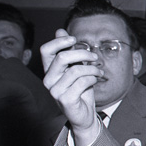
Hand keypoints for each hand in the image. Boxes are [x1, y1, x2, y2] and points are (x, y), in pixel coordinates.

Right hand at [41, 29, 100, 145]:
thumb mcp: (76, 68)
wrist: (84, 115)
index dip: (59, 41)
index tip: (74, 38)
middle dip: (82, 54)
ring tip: (99, 71)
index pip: (45, 50)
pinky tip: (96, 80)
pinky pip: (82, 82)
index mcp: (49, 70)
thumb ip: (69, 52)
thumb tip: (60, 31)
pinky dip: (93, 78)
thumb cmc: (80, 90)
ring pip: (75, 70)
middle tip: (95, 57)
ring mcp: (55, 91)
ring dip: (92, 68)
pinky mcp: (65, 100)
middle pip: (62, 57)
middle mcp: (49, 80)